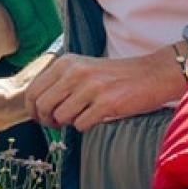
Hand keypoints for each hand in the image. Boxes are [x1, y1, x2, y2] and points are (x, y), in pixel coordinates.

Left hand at [27, 49, 185, 132]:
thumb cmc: (118, 76)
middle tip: (58, 123)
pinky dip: (86, 126)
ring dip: (69, 123)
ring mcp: (91, 87)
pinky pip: (81, 124)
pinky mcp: (107, 103)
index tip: (41, 117)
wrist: (154, 74)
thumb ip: (61, 81)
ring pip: (61, 117)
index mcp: (67, 63)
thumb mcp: (84, 69)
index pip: (33, 91)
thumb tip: (37, 107)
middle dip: (48, 120)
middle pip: (43, 106)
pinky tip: (97, 117)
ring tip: (83, 116)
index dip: (33, 110)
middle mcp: (76, 72)